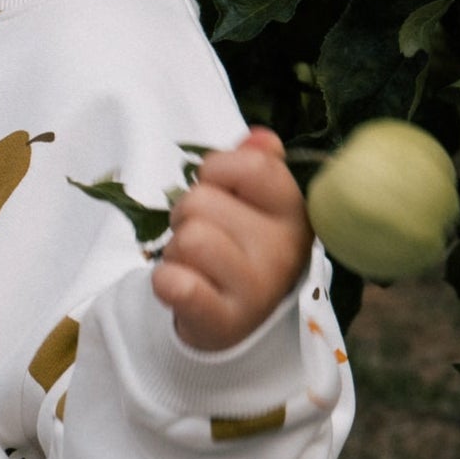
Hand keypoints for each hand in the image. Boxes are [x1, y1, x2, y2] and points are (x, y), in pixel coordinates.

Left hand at [151, 126, 312, 352]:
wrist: (231, 321)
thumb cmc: (237, 250)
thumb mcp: (253, 204)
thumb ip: (254, 164)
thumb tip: (259, 137)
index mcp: (294, 214)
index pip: (253, 166)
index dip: (217, 169)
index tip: (217, 189)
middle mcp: (283, 251)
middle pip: (201, 202)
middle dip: (186, 216)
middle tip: (201, 239)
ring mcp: (257, 289)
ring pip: (188, 239)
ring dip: (175, 250)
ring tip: (192, 264)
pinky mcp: (224, 321)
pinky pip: (176, 283)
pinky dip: (165, 281)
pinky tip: (180, 287)